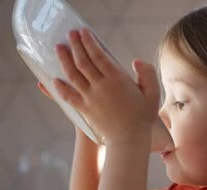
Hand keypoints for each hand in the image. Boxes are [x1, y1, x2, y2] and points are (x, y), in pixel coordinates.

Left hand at [51, 28, 159, 146]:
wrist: (129, 140)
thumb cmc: (143, 117)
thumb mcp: (152, 93)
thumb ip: (147, 73)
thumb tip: (135, 61)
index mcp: (118, 79)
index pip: (99, 55)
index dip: (89, 42)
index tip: (83, 32)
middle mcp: (101, 86)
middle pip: (83, 61)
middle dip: (75, 45)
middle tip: (70, 34)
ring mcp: (91, 98)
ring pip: (73, 75)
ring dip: (64, 60)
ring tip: (58, 48)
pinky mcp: (85, 109)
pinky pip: (69, 96)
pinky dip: (61, 87)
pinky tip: (54, 80)